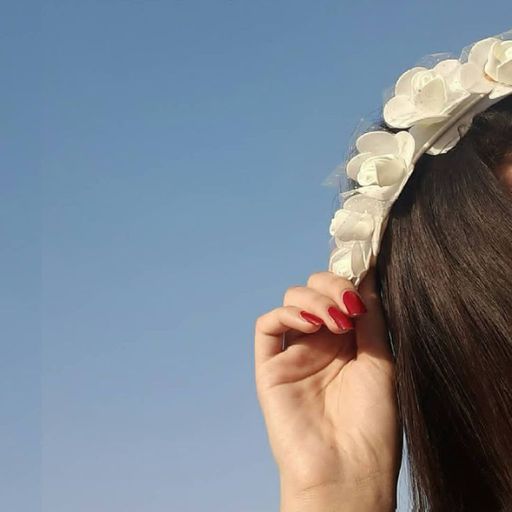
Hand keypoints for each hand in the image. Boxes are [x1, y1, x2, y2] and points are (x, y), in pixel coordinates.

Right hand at [254, 268, 400, 510]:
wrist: (349, 470)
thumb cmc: (372, 424)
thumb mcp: (381, 361)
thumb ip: (371, 318)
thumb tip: (367, 276)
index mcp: (348, 342)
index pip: (340, 294)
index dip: (347, 278)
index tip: (363, 266)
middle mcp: (320, 343)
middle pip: (314, 291)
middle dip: (332, 284)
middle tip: (349, 303)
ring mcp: (294, 353)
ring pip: (291, 301)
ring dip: (314, 298)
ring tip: (336, 322)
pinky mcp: (270, 367)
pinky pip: (268, 326)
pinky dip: (287, 314)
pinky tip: (312, 325)